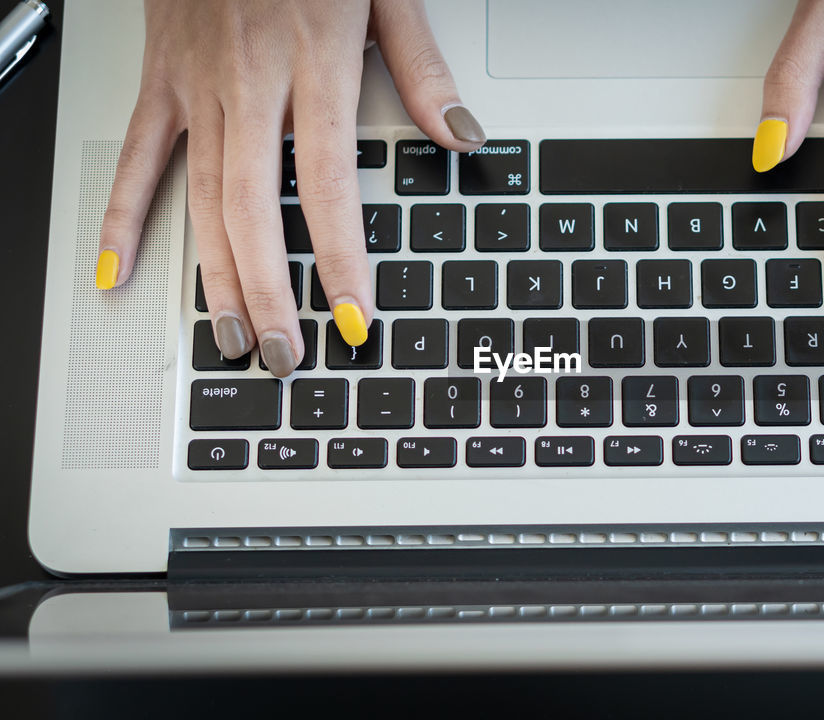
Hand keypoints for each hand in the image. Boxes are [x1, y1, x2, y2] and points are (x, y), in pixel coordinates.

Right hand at [95, 0, 485, 376]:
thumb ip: (421, 67)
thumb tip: (462, 134)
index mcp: (315, 62)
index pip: (329, 184)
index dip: (341, 259)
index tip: (353, 315)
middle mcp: (251, 80)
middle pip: (254, 206)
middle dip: (270, 290)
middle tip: (283, 351)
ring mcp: (199, 83)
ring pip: (200, 195)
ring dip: (215, 273)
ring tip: (230, 335)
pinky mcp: (163, 77)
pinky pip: (140, 154)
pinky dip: (125, 214)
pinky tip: (122, 268)